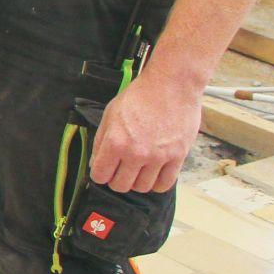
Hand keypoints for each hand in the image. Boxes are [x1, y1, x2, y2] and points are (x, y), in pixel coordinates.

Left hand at [89, 71, 202, 193]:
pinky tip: (154, 173)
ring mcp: (158, 157)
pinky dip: (157, 183)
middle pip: (120, 186)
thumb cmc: (139, 96)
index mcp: (115, 142)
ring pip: (142, 187)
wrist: (171, 85)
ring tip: (138, 169)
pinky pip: (165, 184)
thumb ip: (101, 141)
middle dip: (117, 180)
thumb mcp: (110, 114)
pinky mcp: (177, 157)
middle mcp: (136, 153)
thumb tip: (96, 164)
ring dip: (137, 181)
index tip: (105, 170)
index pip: (100, 176)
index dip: (100, 174)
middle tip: (121, 170)